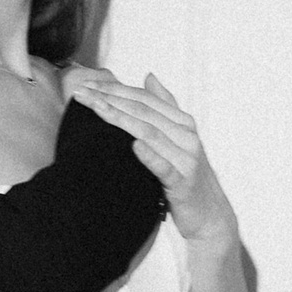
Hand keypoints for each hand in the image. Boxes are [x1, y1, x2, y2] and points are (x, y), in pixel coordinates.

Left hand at [63, 71, 236, 247]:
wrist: (209, 215)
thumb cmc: (186, 176)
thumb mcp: (177, 138)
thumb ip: (165, 106)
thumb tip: (149, 76)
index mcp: (182, 122)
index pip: (144, 99)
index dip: (115, 89)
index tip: (87, 86)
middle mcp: (186, 136)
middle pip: (143, 112)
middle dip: (110, 99)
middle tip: (81, 94)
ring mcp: (187, 159)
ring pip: (150, 133)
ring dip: (120, 119)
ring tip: (96, 109)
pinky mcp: (184, 183)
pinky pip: (165, 167)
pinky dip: (149, 156)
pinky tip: (133, 146)